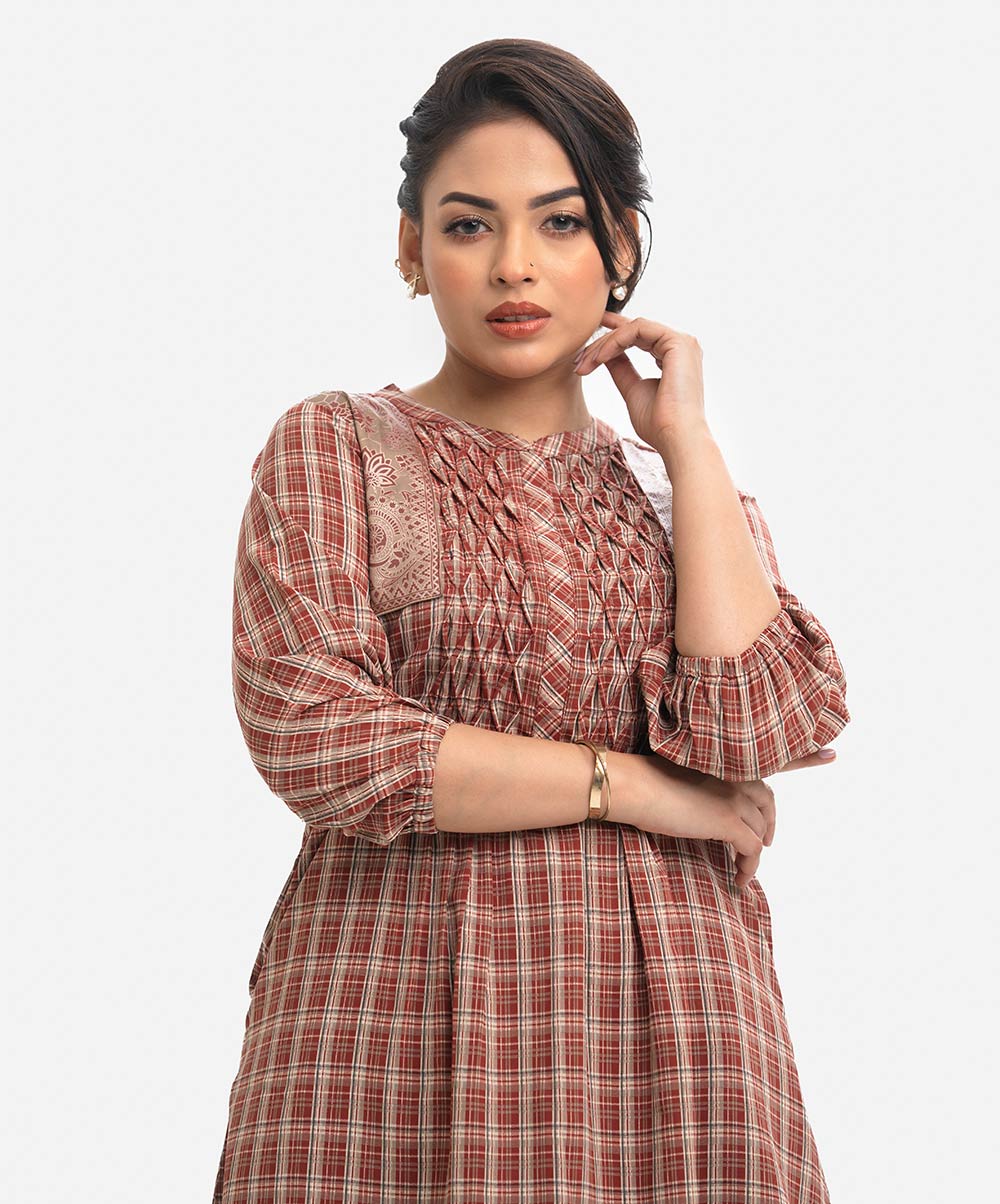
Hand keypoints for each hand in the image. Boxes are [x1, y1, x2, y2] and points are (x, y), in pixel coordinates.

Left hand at [574, 310, 706, 446]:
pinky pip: (638, 329)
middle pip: (632, 331)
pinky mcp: (678, 342)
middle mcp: (679, 346)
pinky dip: (615, 341)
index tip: (586, 338)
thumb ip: (621, 369)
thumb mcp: (632, 390)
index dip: (612, 332)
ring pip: (632, 328)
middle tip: (578, 361)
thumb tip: (604, 355)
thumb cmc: (658, 424)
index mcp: (672, 357)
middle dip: (601, 343)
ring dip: (604, 344)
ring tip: (585, 364)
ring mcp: (681, 342)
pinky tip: (599, 358)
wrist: (675, 438)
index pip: (639, 336)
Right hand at [634, 747, 838, 889]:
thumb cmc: (644, 781)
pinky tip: (738, 879)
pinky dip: (748, 868)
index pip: (777, 756)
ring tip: (742, 866)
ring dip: (753, 850)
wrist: (634, 785)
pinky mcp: (731, 821)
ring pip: (759, 830)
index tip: (833, 753)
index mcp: (727, 758)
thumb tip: (702, 807)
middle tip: (765, 841)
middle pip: (768, 802)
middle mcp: (738, 773)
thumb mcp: (681, 776)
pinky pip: (752, 851)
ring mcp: (737, 796)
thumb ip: (704, 785)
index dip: (807, 756)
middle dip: (769, 823)